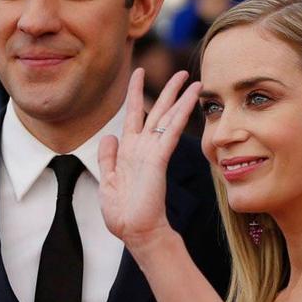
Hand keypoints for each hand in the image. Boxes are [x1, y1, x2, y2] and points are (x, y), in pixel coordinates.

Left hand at [98, 68, 199, 250]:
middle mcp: (142, 148)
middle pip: (157, 111)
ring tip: (194, 82)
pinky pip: (169, 132)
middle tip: (183, 73)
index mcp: (129, 151)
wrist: (135, 230)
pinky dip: (179, 115)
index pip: (133, 114)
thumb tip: (108, 136)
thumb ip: (108, 157)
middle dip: (169, 91)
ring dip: (180, 99)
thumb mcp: (107, 180)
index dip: (135, 92)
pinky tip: (189, 101)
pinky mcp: (159, 160)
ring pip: (168, 118)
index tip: (137, 71)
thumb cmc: (122, 212)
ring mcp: (152, 152)